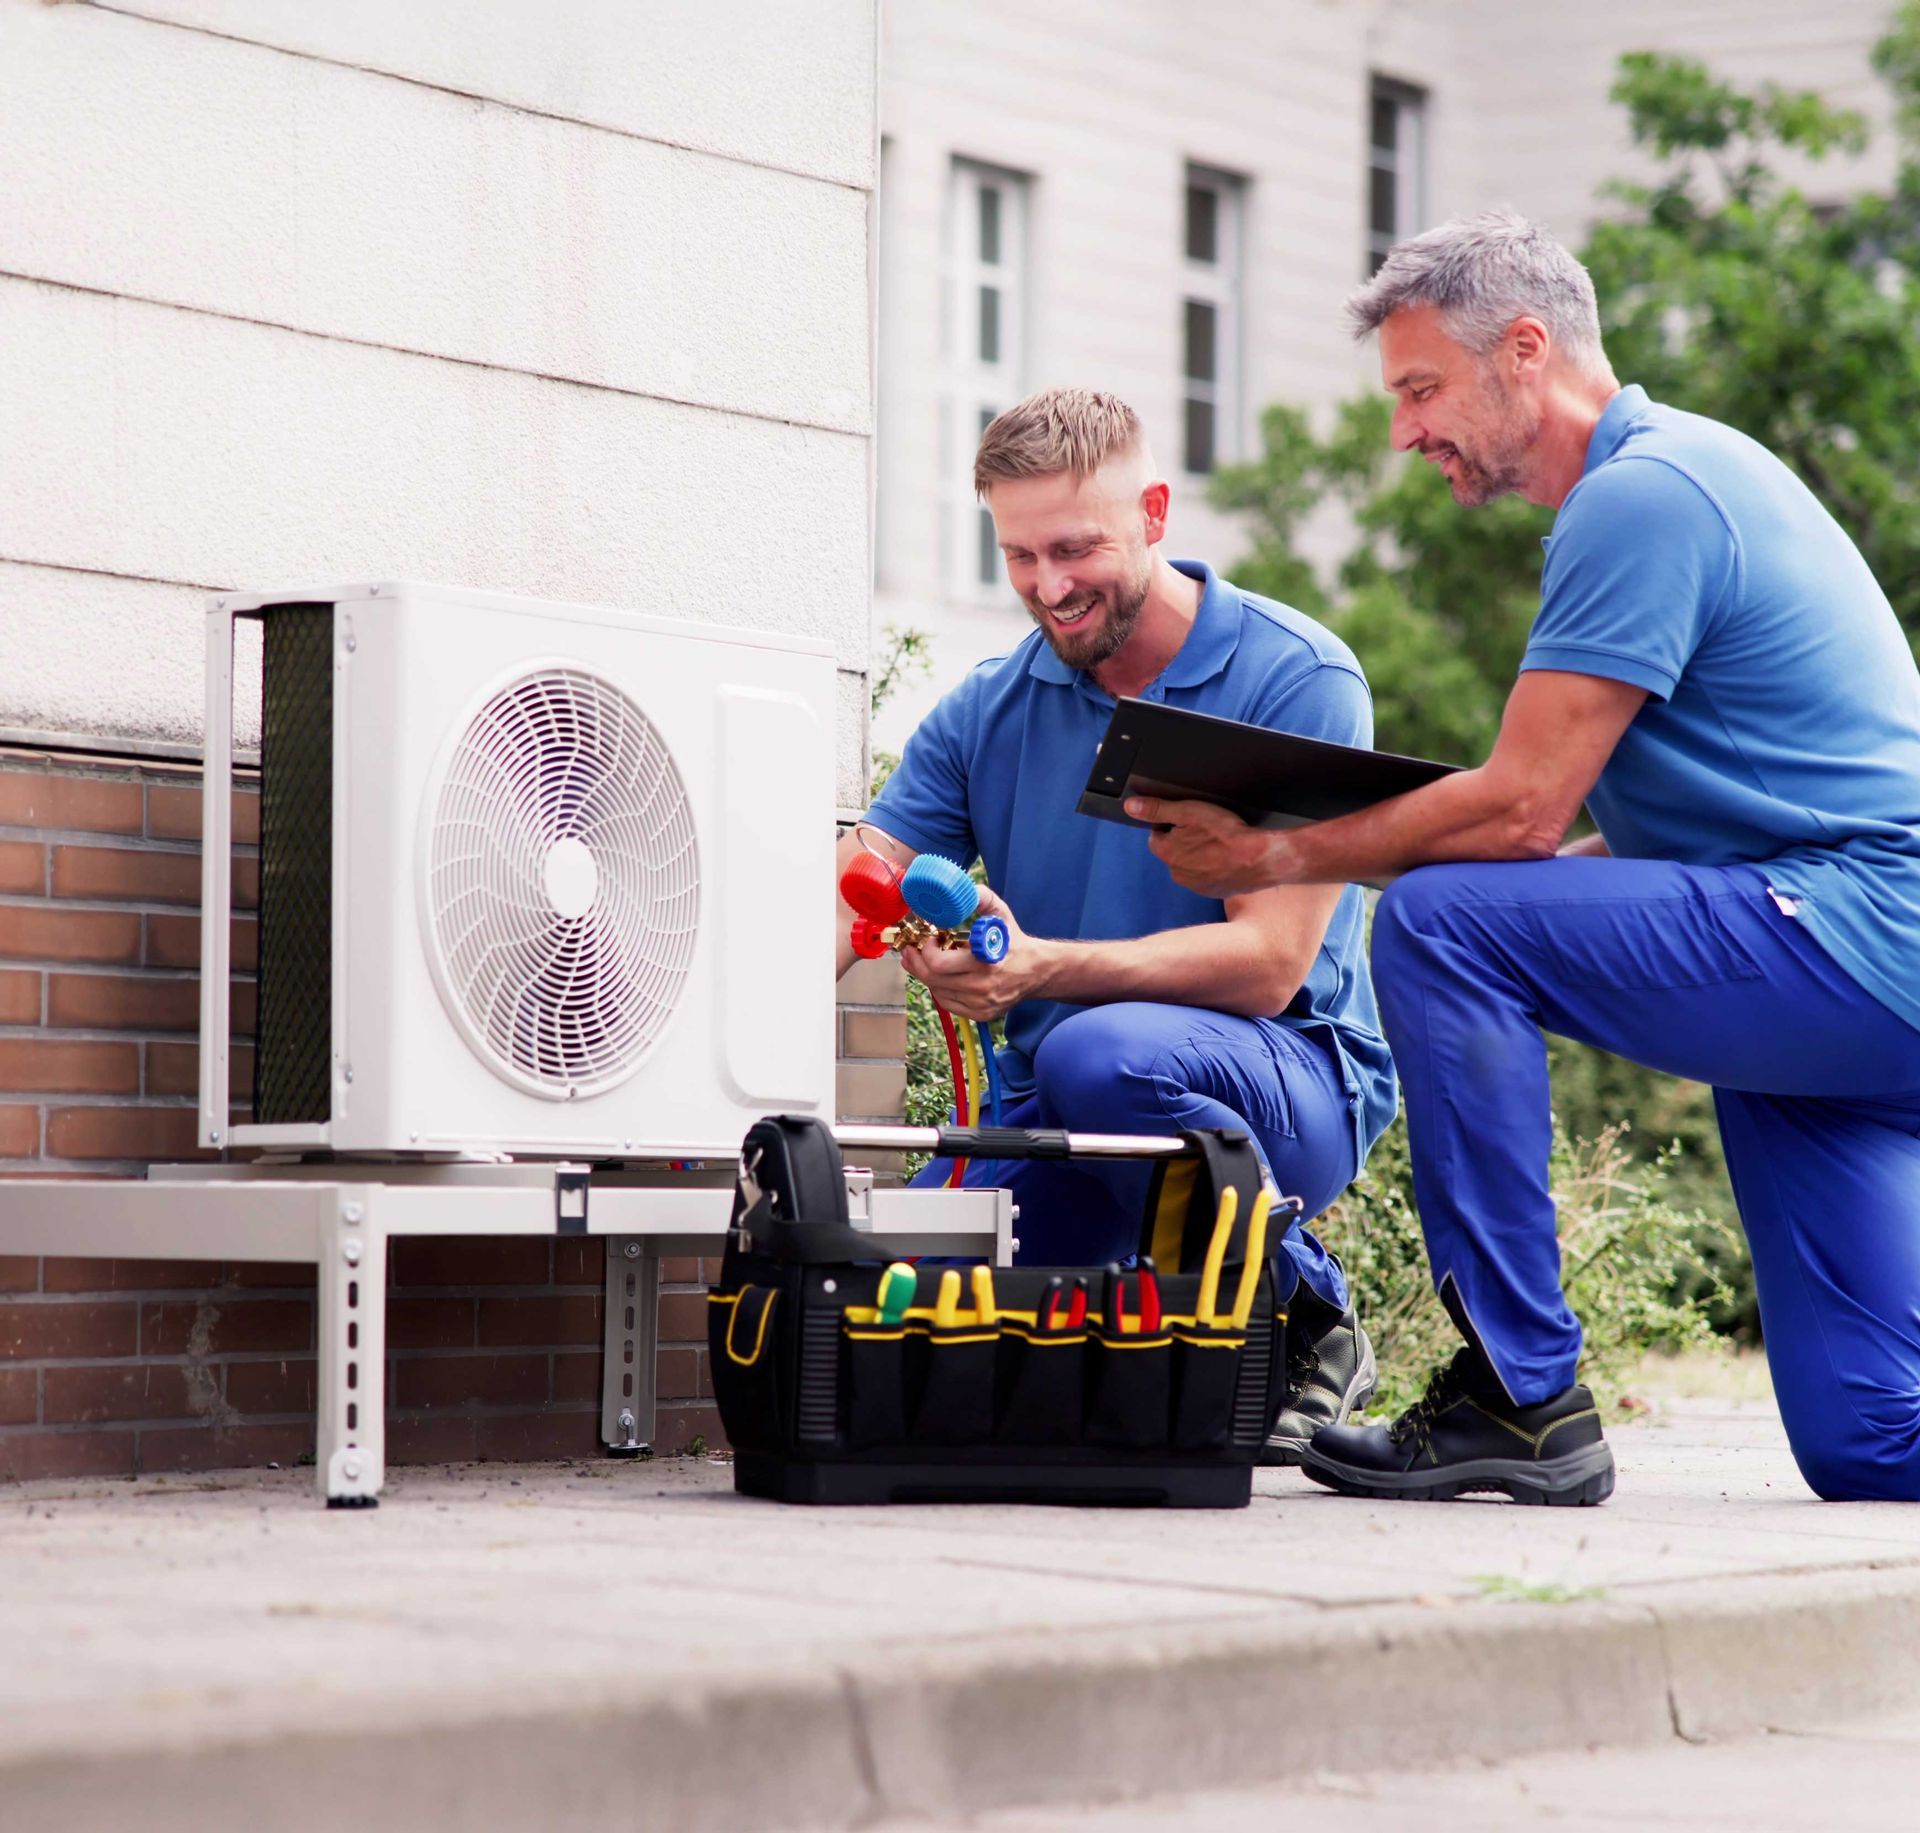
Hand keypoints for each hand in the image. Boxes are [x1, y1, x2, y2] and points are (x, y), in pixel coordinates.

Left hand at [899, 885, 1054, 1021]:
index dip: (927, 950)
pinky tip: (937, 976)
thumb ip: (982, 898)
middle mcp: (983, 987)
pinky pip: (947, 1002)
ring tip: (920, 961)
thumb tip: (963, 889)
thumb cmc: (1014, 941)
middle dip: (916, 962)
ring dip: (924, 975)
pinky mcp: (980, 1014)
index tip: (929, 938)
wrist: (1037, 971)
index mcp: (986, 962)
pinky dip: (938, 988)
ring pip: (937, 991)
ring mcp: (981, 1004)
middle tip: (911, 950)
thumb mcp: (1001, 914)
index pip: (939, 964)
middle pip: (932, 979)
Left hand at [1125, 797, 1292, 896]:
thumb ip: (1157, 809)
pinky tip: (1228, 857)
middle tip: (1207, 829)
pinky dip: (1215, 867)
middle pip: (1174, 851)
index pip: (1156, 836)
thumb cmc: (1226, 833)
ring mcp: (1197, 886)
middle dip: (1185, 840)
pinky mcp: (1215, 892)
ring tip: (1220, 842)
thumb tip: (1130, 807)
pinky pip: (1208, 876)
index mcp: (1167, 854)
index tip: (1188, 819)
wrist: (1261, 858)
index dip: (1170, 824)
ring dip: (1200, 855)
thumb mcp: (1189, 812)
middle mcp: (1177, 874)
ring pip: (1192, 865)